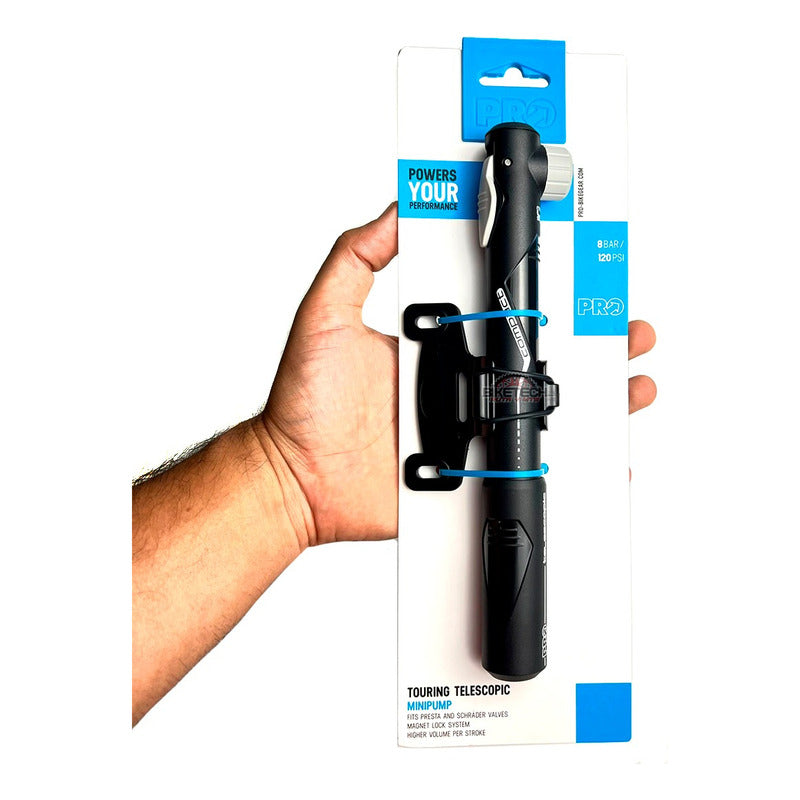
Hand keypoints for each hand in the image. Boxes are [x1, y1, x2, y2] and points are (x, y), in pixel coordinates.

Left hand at [259, 204, 656, 546]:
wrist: (294, 478)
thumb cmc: (303, 401)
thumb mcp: (325, 312)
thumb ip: (358, 256)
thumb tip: (396, 206)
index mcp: (436, 342)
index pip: (499, 310)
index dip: (542, 295)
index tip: (579, 274)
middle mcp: (458, 383)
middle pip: (534, 361)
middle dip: (589, 343)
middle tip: (628, 328)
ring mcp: (466, 430)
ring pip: (541, 412)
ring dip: (592, 399)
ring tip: (631, 385)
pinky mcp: (467, 475)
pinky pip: (523, 469)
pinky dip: (567, 467)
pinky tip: (604, 457)